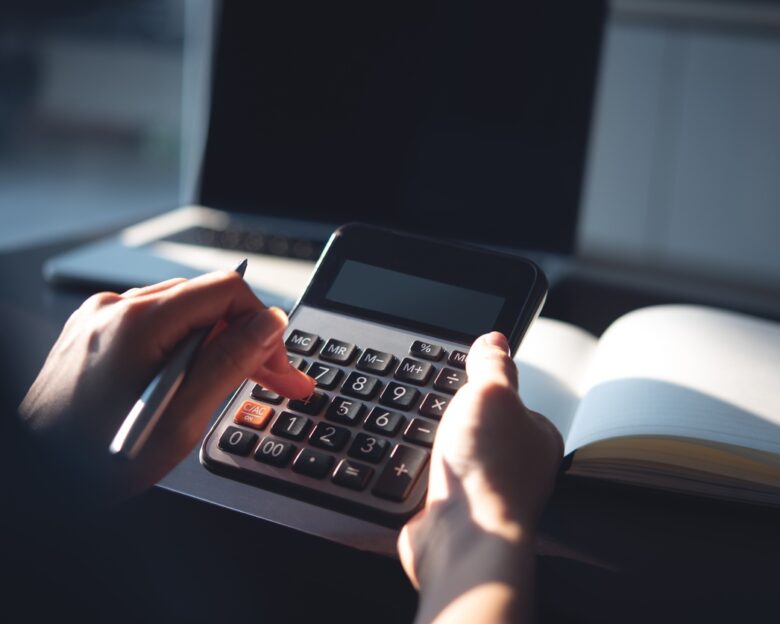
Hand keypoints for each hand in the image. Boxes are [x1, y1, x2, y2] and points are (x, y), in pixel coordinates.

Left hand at [19, 271, 313, 502]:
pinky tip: (192, 380)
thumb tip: (268, 325)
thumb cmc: (94, 463)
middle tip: (278, 379)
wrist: (35, 479)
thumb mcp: (180, 421)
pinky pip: (156, 326)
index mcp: (137, 324)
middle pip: (206, 302)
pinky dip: (183, 349)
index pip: (226, 290)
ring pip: (183, 314)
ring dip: (217, 345)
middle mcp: (114, 310)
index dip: (263, 325)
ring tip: (235, 383)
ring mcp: (100, 320)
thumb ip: (229, 364)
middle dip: (247, 339)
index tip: (278, 363)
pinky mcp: (94, 334)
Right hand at [398, 332, 562, 622]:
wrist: (460, 539)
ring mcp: (483, 490)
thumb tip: (495, 339)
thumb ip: (493, 364)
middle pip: (476, 424)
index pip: (509, 398)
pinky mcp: (453, 510)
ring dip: (432, 444)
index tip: (461, 374)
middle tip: (440, 411)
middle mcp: (515, 465)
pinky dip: (418, 471)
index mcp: (536, 435)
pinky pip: (430, 478)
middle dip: (452, 416)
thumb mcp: (491, 393)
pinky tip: (413, 466)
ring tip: (426, 439)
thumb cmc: (489, 472)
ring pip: (450, 451)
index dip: (482, 383)